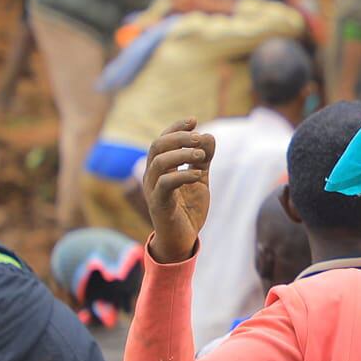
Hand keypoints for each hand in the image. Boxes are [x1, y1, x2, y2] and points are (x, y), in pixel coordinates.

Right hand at [143, 120, 216, 262]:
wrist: (182, 240)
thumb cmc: (188, 209)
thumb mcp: (199, 180)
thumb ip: (203, 159)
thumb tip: (209, 135)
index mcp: (160, 168)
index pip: (162, 140)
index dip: (176, 128)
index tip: (194, 120)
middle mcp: (152, 176)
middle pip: (157, 145)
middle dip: (179, 137)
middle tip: (199, 138)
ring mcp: (153, 190)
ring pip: (159, 162)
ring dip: (182, 154)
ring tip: (201, 156)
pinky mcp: (159, 204)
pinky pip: (165, 184)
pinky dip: (183, 175)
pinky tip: (199, 176)